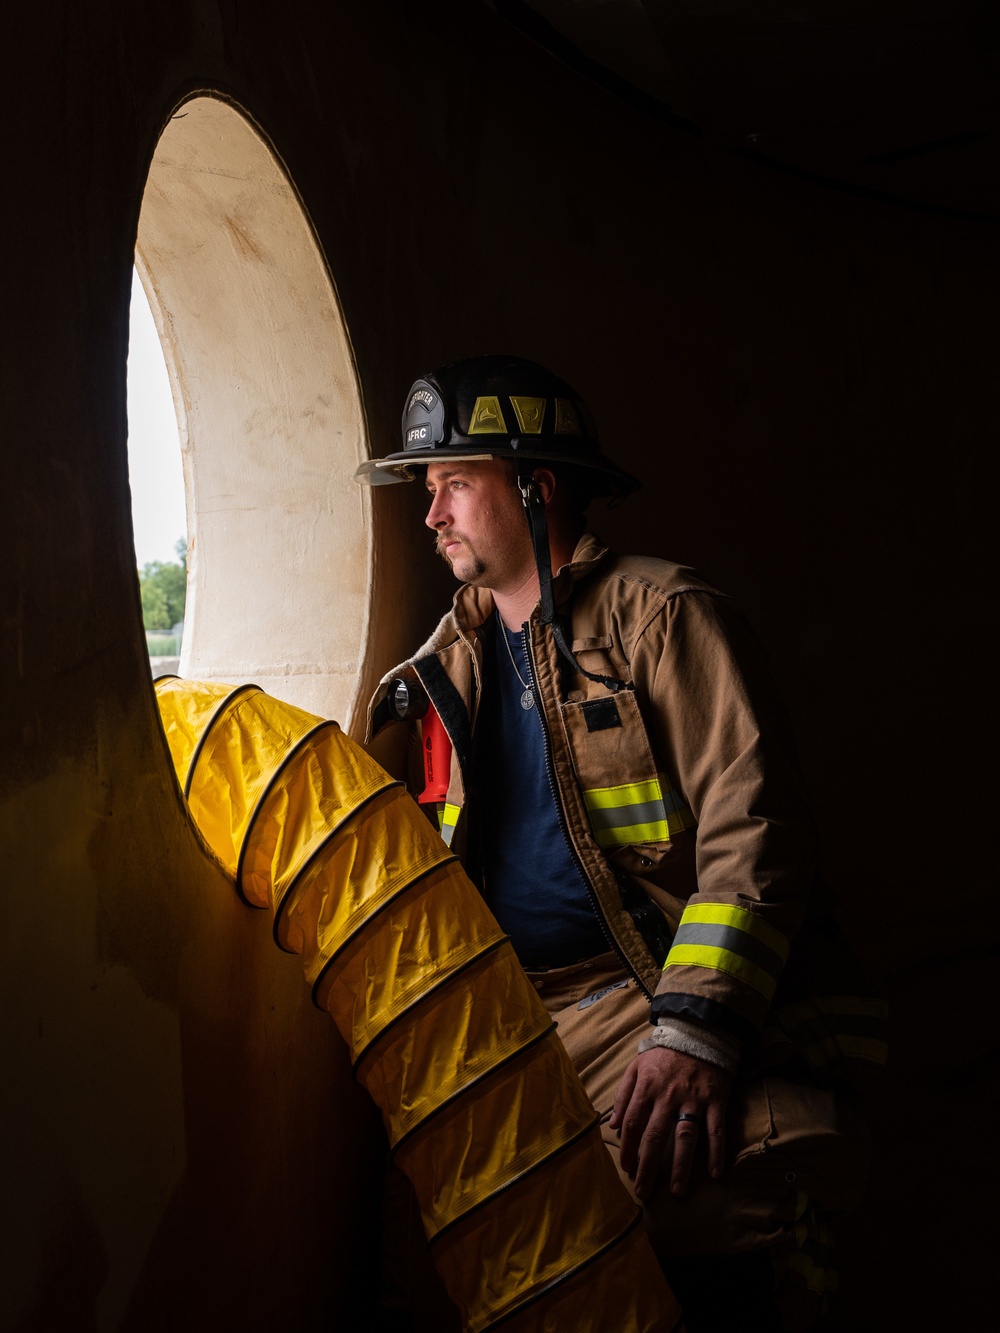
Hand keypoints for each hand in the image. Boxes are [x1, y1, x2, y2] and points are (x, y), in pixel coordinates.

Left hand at [608, 1047, 731, 1201]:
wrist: (698, 1032)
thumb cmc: (664, 1053)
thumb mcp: (636, 1066)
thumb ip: (622, 1094)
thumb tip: (612, 1125)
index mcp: (646, 1086)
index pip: (632, 1123)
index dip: (627, 1148)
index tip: (626, 1168)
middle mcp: (668, 1095)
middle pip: (654, 1136)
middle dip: (647, 1167)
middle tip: (643, 1191)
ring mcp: (693, 1099)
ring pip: (685, 1138)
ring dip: (681, 1167)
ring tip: (677, 1191)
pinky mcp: (715, 1100)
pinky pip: (716, 1130)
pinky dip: (716, 1152)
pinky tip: (715, 1173)